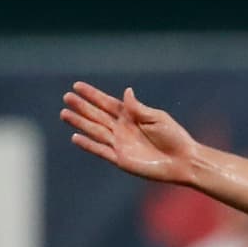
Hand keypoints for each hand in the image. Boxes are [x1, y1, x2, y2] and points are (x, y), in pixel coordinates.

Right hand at [61, 82, 197, 183]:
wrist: (183, 161)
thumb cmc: (174, 137)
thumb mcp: (157, 118)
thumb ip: (138, 108)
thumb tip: (127, 91)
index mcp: (131, 116)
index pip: (107, 103)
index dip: (93, 95)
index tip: (77, 86)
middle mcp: (122, 129)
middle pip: (97, 115)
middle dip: (82, 106)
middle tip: (67, 97)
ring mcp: (120, 144)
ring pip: (95, 131)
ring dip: (80, 122)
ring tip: (64, 113)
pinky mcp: (121, 159)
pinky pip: (101, 150)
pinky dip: (88, 144)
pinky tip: (75, 137)